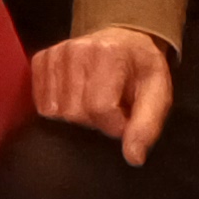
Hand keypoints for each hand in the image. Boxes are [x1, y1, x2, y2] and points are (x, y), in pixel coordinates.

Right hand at [33, 27, 173, 163]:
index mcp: (110, 54)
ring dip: (76, 115)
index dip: (115, 125)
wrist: (125, 40)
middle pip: (75, 112)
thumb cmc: (141, 70)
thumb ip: (146, 126)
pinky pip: (40, 103)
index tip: (126, 117)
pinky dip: (58, 108)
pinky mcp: (41, 59)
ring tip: (93, 100)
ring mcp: (55, 53)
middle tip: (111, 108)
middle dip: (95, 121)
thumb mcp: (158, 95)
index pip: (100, 109)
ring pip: (55, 111)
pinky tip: (75, 97)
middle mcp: (77, 49)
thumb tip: (134, 157)